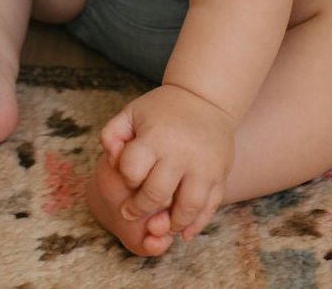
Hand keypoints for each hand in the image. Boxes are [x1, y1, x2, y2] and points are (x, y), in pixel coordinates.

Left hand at [100, 83, 235, 239]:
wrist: (204, 99)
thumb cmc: (161, 109)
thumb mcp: (131, 112)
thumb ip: (111, 135)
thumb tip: (112, 163)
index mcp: (156, 137)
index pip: (132, 172)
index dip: (127, 178)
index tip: (129, 176)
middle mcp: (181, 153)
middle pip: (156, 195)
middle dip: (140, 208)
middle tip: (132, 211)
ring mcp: (204, 166)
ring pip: (186, 209)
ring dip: (170, 223)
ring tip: (160, 224)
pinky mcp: (220, 174)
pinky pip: (210, 207)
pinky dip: (197, 224)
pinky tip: (184, 232)